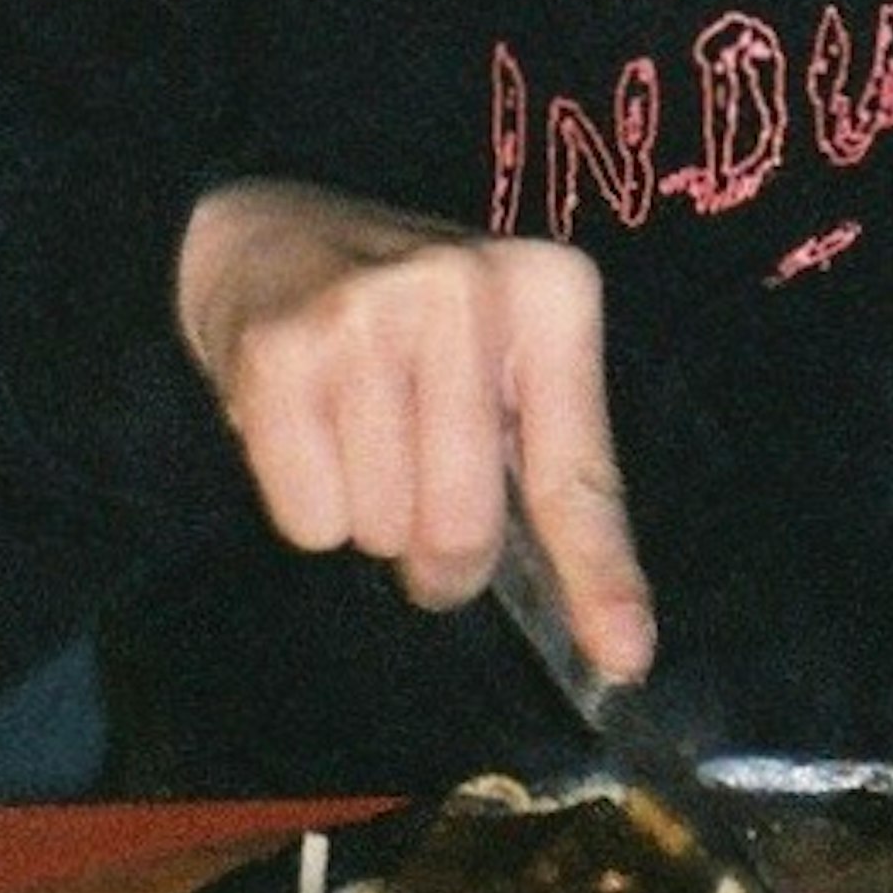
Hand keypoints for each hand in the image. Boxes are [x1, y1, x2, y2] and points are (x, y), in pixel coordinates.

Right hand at [175, 182, 652, 680]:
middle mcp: (466, 289)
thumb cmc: (412, 326)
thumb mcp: (508, 368)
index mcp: (549, 290)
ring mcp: (367, 314)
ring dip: (368, 512)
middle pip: (462, 529)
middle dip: (440, 554)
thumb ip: (558, 488)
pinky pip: (310, 522)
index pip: (576, 473)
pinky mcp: (280, 352)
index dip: (599, 576)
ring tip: (356, 427)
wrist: (267, 236)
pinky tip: (307, 425)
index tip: (625, 657)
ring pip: (382, 531)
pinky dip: (306, 501)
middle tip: (419, 490)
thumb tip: (618, 644)